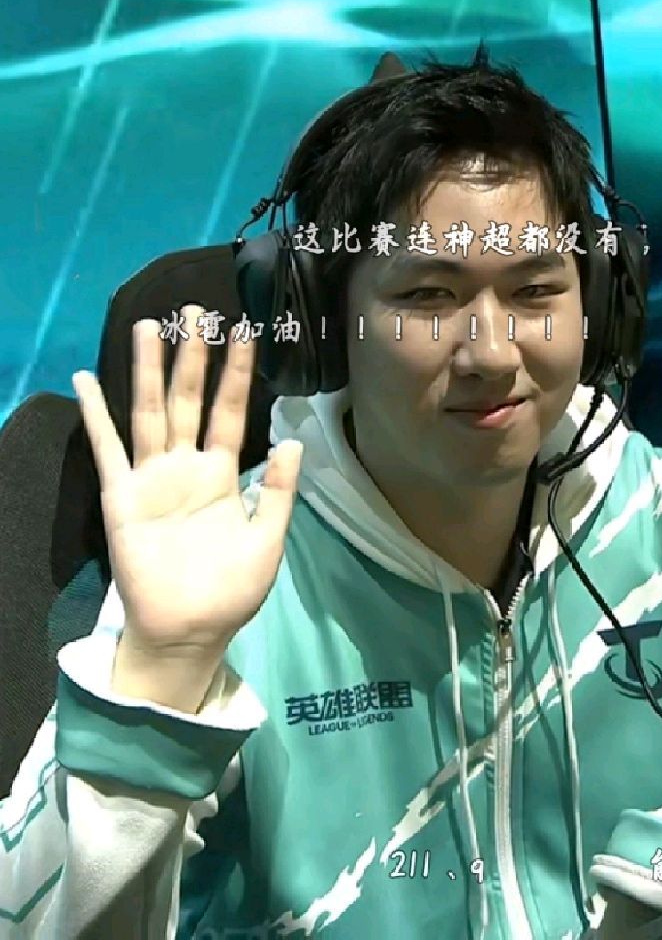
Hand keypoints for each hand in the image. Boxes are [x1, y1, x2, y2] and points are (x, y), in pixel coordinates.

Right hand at [74, 304, 302, 660]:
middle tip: (196, 312)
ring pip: (150, 412)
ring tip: (150, 326)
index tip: (247, 334)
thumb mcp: (268, 539)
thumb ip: (279, 491)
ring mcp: (152, 478)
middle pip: (189, 400)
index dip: (238, 375)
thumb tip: (295, 441)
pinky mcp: (122, 496)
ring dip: (148, 370)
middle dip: (193, 358)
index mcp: (224, 476)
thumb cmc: (231, 590)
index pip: (232, 413)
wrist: (191, 630)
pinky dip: (96, 415)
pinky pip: (108, 449)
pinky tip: (86, 380)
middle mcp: (187, 467)